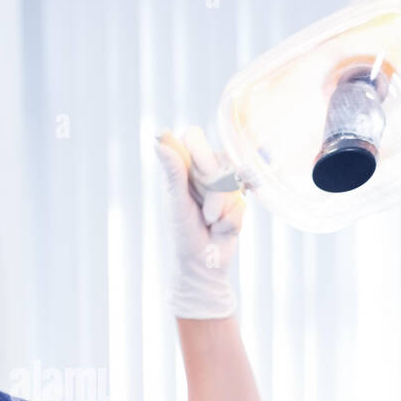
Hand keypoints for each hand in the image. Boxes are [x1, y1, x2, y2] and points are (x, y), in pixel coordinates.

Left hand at [153, 126, 245, 319]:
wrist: (203, 263)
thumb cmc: (183, 234)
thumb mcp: (176, 203)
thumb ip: (173, 171)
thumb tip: (158, 138)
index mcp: (183, 167)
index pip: (193, 137)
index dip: (199, 151)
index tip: (195, 170)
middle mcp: (204, 170)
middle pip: (218, 160)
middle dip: (212, 190)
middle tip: (204, 212)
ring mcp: (224, 183)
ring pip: (232, 181)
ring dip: (221, 208)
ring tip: (211, 222)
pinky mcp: (240, 199)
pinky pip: (242, 201)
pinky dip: (232, 220)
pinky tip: (223, 228)